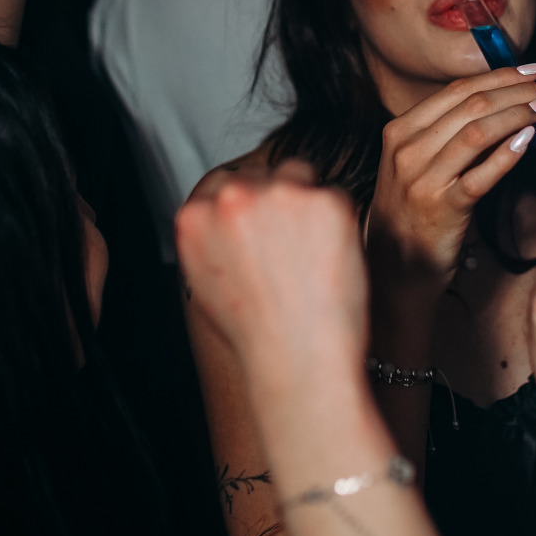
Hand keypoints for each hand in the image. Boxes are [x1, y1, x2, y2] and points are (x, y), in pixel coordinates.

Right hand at [176, 161, 368, 406]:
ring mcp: (281, 194)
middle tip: (292, 247)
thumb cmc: (255, 334)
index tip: (261, 225)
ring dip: (307, 203)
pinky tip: (332, 261)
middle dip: (276, 202)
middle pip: (261, 174)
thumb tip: (222, 221)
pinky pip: (336, 197)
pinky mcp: (327, 200)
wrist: (298, 361)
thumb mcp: (203, 285)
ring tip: (312, 257)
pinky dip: (339, 223)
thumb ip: (210, 240)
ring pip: (300, 175)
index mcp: (195, 217)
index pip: (221, 184)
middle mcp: (233, 197)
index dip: (246, 205)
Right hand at [367, 65, 535, 283]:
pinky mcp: (442, 208)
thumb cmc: (413, 212)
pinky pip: (482, 174)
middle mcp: (407, 149)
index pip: (458, 90)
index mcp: (400, 130)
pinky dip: (508, 153)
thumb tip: (503, 102)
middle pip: (472, 104)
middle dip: (519, 90)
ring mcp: (423, 178)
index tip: (535, 70)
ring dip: (519, 113)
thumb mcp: (418, 164)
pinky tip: (530, 140)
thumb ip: (450, 133)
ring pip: (479, 131)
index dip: (501, 75)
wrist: (394, 268)